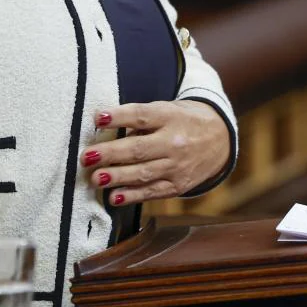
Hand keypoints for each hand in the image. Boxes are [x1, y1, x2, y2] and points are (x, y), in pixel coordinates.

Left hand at [81, 100, 230, 204]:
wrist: (220, 139)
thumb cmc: (183, 121)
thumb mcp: (167, 110)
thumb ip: (141, 118)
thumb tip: (104, 127)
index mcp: (170, 117)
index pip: (142, 115)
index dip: (119, 117)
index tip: (97, 118)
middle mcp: (175, 142)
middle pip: (139, 148)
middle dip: (111, 153)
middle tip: (87, 156)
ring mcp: (177, 166)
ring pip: (144, 173)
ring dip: (117, 177)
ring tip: (95, 178)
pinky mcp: (178, 185)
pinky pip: (152, 192)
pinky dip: (132, 195)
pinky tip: (114, 197)